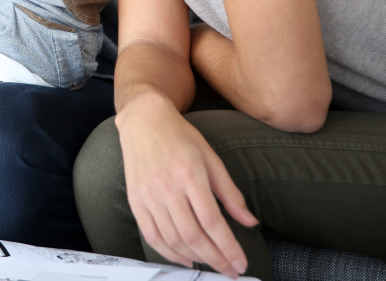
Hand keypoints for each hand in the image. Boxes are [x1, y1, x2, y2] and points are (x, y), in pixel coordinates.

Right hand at [116, 92, 258, 278]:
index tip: (240, 263)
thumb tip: (249, 221)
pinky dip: (167, 252)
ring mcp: (148, 194)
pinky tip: (184, 257)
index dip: (228, 247)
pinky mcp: (135, 199)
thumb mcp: (211, 158)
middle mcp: (166, 186)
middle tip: (230, 270)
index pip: (212, 221)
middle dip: (215, 258)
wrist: (143, 119)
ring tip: (212, 263)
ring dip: (194, 257)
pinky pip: (150, 234)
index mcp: (190, 174)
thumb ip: (230, 193)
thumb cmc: (179, 136)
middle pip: (193, 234)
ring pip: (172, 238)